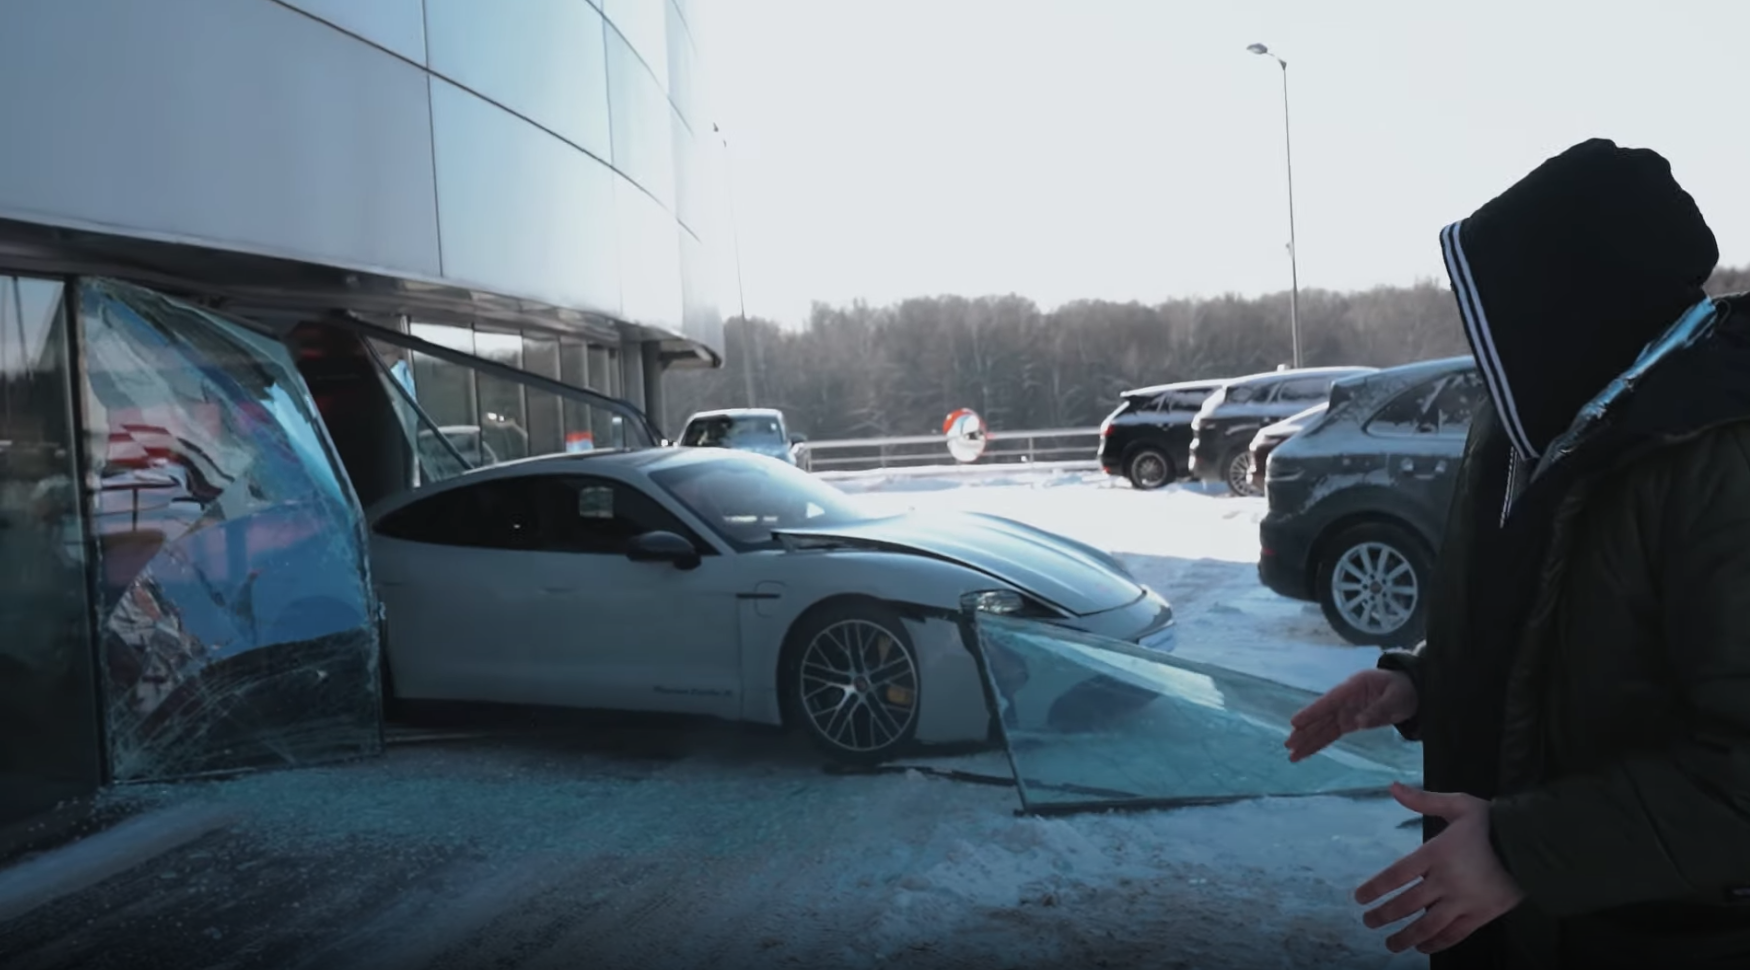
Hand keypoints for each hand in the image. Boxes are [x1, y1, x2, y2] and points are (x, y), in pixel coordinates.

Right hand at [1284, 668, 1415, 761]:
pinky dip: (1318, 743)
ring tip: (1292, 754)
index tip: (1294, 722)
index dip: (1312, 712)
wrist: (1411, 690)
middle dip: (1304, 731)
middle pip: (1321, 717)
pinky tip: (1306, 752)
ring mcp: (1345, 711)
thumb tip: (1359, 723)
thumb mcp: (1396, 697)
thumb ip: (1378, 709)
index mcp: (1353, 687)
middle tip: (1288, 744)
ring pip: (1322, 727)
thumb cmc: (1403, 689)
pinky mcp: (1349, 722)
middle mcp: (1344, 699)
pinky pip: (1330, 734)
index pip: (1329, 701)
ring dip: (1307, 740)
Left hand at [1356, 783, 1525, 953]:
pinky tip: (1423, 948)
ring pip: (1428, 925)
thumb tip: (1393, 787)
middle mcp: (1446, 881)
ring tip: (1390, 944)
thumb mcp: (1459, 805)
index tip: (1359, 898)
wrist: (1534, 846)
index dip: (1374, 888)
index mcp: (1436, 854)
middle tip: (1368, 923)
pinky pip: (1455, 934)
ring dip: (1406, 937)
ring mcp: (1464, 901)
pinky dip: (1438, 943)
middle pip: (1407, 904)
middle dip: (1384, 915)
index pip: (1396, 874)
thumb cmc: (1493, 823)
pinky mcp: (1482, 915)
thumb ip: (1424, 800)